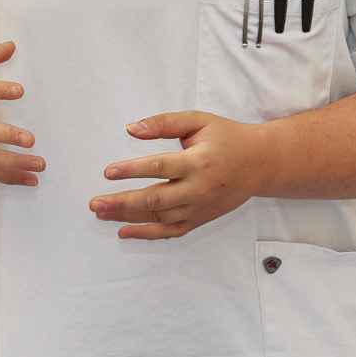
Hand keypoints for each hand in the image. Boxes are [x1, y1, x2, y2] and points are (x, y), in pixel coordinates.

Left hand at [91, 111, 262, 239]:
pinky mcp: (200, 219)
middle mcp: (199, 189)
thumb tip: (130, 129)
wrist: (261, 163)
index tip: (108, 172)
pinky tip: (124, 231)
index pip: (160, 167)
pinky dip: (147, 234)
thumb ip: (164, 123)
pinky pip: (171, 231)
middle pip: (156, 200)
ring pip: (160, 218)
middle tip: (94, 203)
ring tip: (100, 213)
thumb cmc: (227, 138)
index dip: (132, 170)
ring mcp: (200, 208)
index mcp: (198, 162)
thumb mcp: (198, 121)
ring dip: (128, 218)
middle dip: (122, 203)